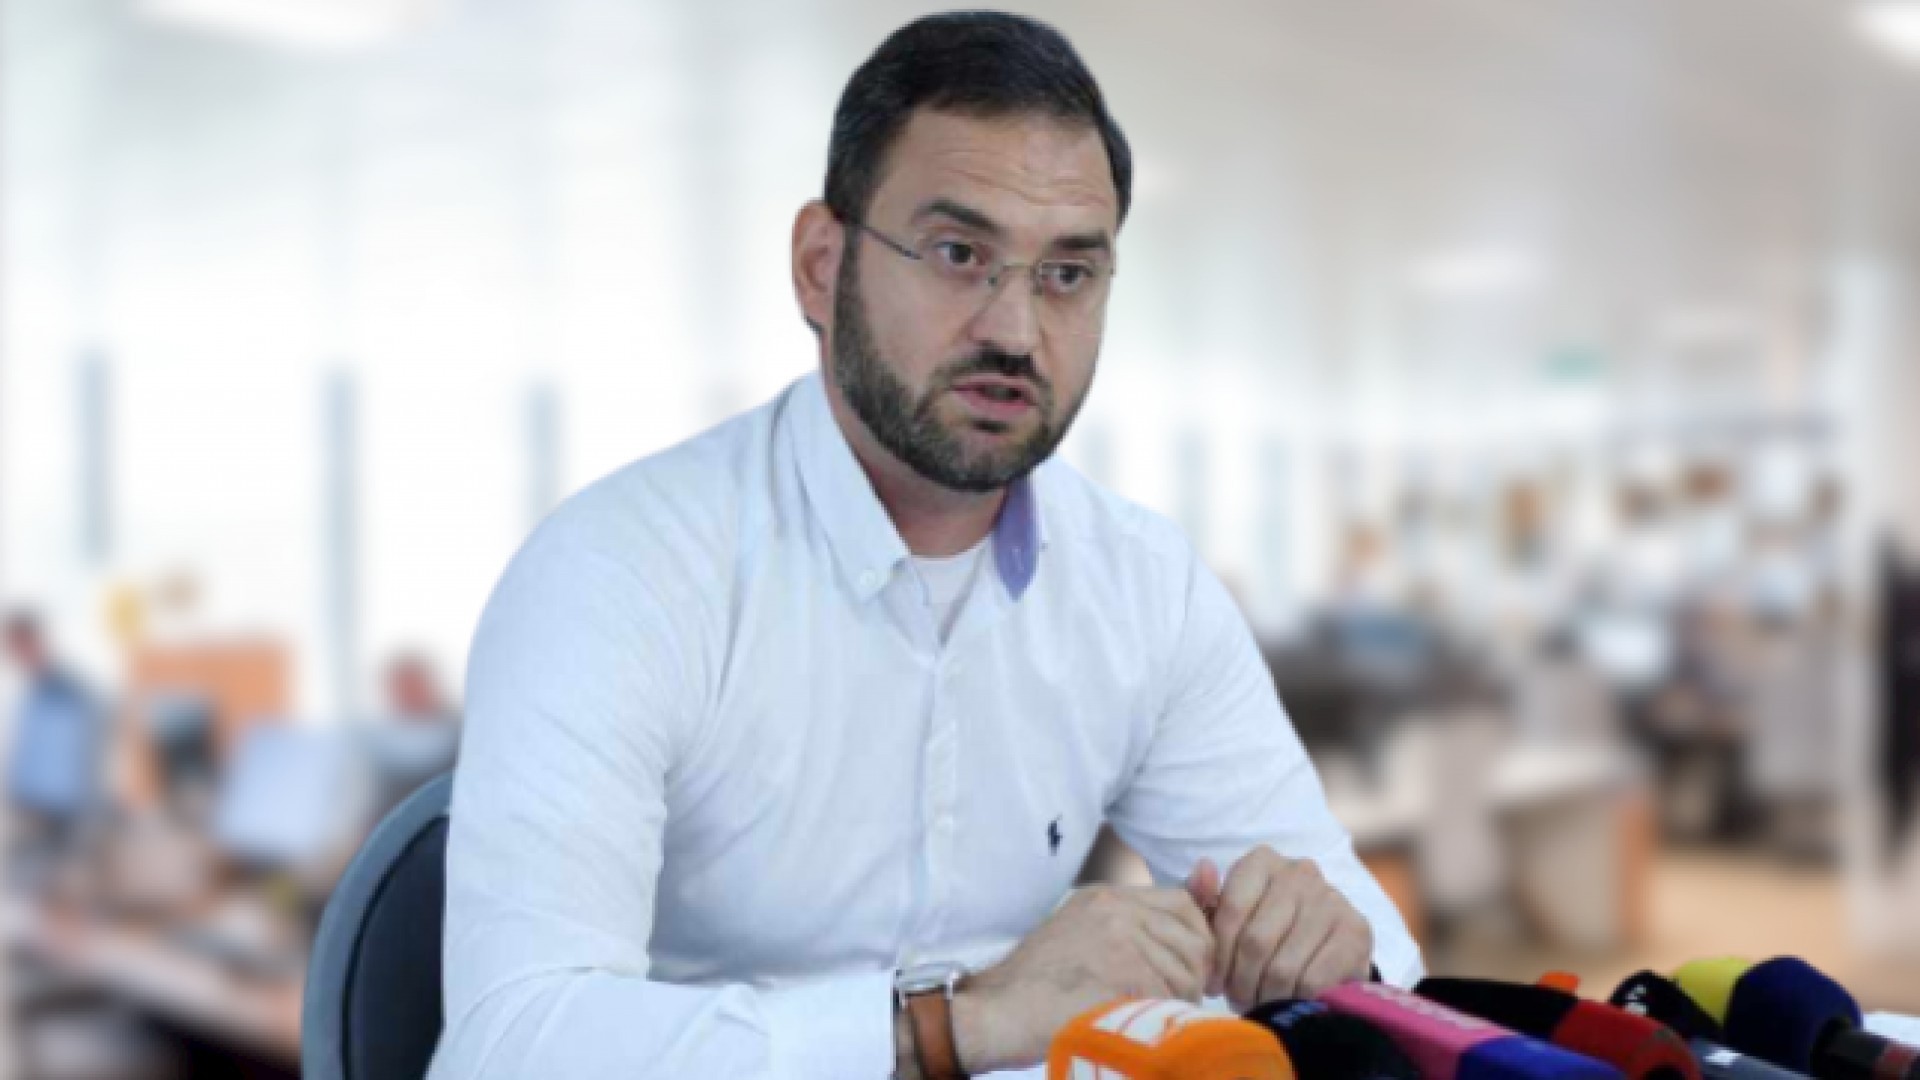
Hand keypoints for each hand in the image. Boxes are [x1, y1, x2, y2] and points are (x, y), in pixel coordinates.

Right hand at [953, 884, 1214, 1072]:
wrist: (999, 1010)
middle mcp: (1116, 907)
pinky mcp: (1122, 970)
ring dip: (1182, 998)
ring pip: (1185, 969)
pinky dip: (1164, 1014)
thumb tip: (1184, 934)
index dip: (1197, 939)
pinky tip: (1143, 1021)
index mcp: (1106, 896)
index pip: (1181, 903)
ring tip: (1160, 1013)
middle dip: (1196, 972)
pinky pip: (1169, 994)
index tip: (1190, 969)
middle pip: (1192, 935)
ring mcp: (1119, 936)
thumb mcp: (1082, 936)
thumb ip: (1128, 928)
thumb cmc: (1038, 986)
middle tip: (1183, 998)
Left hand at [1187, 846, 1371, 1010]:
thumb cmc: (1262, 931)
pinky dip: (1295, 999)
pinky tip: (1290, 1000)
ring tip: (1260, 1002)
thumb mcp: (1226, 916)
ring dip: (1266, 995)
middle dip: (1240, 981)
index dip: (1218, 955)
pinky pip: (1313, 980)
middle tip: (1236, 999)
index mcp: (1262, 862)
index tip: (1213, 982)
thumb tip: (1203, 868)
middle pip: (1256, 941)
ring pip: (1283, 966)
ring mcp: (1332, 899)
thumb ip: (1203, 897)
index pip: (1230, 910)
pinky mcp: (1357, 931)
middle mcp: (1300, 872)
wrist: (1321, 949)